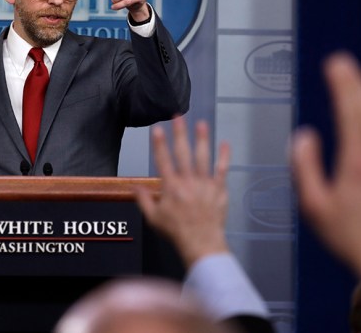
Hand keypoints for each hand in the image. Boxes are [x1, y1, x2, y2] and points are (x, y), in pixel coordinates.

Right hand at [136, 116, 230, 267]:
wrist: (201, 242)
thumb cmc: (176, 231)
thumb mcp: (153, 218)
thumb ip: (143, 200)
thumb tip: (135, 186)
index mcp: (170, 187)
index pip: (163, 160)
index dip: (159, 144)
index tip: (158, 129)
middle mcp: (187, 182)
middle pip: (183, 153)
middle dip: (180, 134)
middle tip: (178, 117)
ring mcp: (205, 184)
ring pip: (203, 157)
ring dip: (202, 139)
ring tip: (201, 123)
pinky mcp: (218, 189)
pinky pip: (222, 170)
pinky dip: (224, 156)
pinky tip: (225, 144)